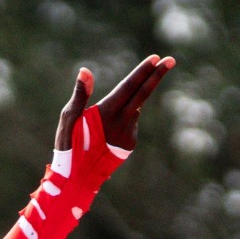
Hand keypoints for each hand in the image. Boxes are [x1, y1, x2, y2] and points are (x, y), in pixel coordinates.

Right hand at [54, 55, 175, 151]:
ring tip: (101, 126)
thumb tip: (85, 71)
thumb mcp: (69, 118)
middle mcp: (122, 123)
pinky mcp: (130, 144)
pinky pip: (130, 123)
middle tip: (171, 60)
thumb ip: (81, 94)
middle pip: (143, 94)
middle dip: (156, 76)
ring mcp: (128, 134)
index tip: (158, 58)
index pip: (129, 86)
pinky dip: (122, 120)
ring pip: (134, 109)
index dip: (143, 72)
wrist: (77, 180)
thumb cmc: (68, 146)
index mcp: (106, 113)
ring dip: (127, 105)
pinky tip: (106, 135)